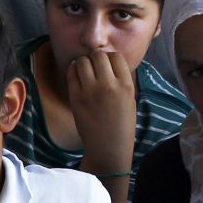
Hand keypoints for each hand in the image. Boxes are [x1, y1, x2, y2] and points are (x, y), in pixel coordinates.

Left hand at [65, 49, 140, 176]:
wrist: (108, 147)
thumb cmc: (122, 124)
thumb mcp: (130, 99)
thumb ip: (121, 79)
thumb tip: (109, 60)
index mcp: (126, 85)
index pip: (116, 56)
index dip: (110, 58)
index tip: (108, 64)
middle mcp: (109, 85)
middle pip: (99, 56)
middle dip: (96, 58)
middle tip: (95, 65)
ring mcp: (90, 91)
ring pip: (83, 61)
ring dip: (84, 62)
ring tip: (85, 70)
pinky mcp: (76, 98)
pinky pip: (72, 73)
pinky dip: (73, 70)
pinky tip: (77, 75)